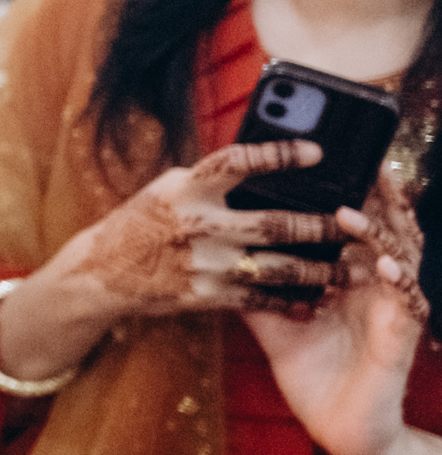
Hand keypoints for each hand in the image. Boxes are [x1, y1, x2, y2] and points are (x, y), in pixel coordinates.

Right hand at [0, 140, 341, 386]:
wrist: (101, 273)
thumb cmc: (140, 222)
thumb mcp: (169, 188)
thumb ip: (211, 180)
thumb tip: (261, 167)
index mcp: (187, 188)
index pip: (239, 162)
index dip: (280, 154)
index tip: (317, 152)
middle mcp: (199, 224)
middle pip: (274, 223)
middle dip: (319, 226)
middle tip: (353, 223)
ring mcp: (205, 264)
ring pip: (276, 267)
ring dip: (318, 271)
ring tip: (349, 271)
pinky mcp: (206, 295)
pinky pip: (258, 299)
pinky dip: (290, 302)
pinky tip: (313, 301)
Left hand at [248, 174, 439, 454]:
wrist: (340, 427)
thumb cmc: (311, 369)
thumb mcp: (273, 321)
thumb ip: (252, 283)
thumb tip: (214, 249)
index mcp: (348, 271)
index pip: (351, 217)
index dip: (347, 186)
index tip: (326, 155)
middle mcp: (375, 280)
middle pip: (383, 223)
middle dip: (374, 193)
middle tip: (357, 161)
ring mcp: (391, 305)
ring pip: (397, 254)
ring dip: (376, 233)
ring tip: (350, 213)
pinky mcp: (402, 334)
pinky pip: (407, 301)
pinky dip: (396, 282)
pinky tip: (382, 268)